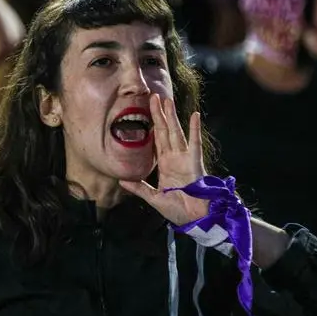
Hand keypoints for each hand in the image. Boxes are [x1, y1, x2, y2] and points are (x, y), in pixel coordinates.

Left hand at [119, 94, 208, 225]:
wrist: (195, 219)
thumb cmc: (178, 209)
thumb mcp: (154, 198)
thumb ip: (139, 188)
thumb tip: (121, 182)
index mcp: (165, 164)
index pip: (156, 139)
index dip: (151, 124)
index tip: (146, 109)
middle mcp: (175, 157)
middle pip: (165, 131)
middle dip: (159, 114)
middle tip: (153, 96)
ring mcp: (185, 158)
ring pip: (176, 133)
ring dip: (172, 117)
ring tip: (167, 100)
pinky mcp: (194, 162)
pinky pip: (194, 143)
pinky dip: (195, 129)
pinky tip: (195, 115)